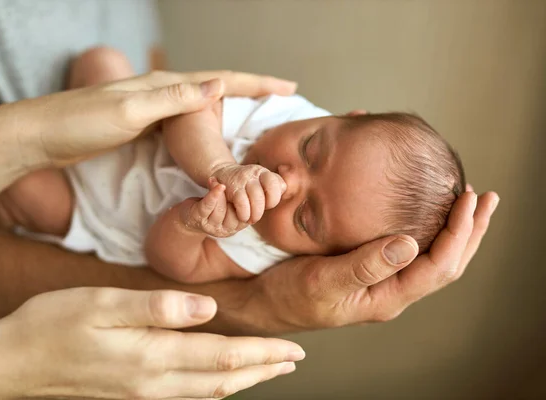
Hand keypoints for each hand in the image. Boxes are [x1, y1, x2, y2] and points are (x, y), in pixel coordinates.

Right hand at [0, 288, 302, 398]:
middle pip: (223, 380)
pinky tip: (220, 378)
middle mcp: (153, 383)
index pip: (223, 357)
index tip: (293, 349)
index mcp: (151, 356)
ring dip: (244, 380)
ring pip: (208, 392)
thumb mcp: (101, 303)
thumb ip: (157, 307)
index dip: (263, 354)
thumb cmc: (53, 324)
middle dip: (263, 370)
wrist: (11, 363)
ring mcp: (142, 393)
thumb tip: (208, 308)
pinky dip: (215, 385)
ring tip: (268, 369)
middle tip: (294, 361)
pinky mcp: (132, 393)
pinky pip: (186, 394)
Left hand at [25, 70, 296, 166]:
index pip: (220, 80)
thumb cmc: (79, 123)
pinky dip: (205, 122)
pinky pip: (184, 119)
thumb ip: (172, 98)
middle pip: (216, 86)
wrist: (39, 135)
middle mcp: (160, 90)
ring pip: (201, 102)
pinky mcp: (141, 122)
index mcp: (163, 85)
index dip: (257, 82)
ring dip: (231, 104)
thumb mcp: (130, 111)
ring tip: (255, 110)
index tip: (289, 86)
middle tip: (280, 95)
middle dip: (251, 89)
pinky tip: (208, 130)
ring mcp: (150, 106)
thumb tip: (218, 85)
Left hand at [180, 180, 248, 237]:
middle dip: (234, 198)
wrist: (188, 218)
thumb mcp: (232, 208)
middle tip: (231, 184)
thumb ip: (244, 203)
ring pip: (220, 210)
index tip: (247, 188)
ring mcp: (210, 226)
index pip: (248, 217)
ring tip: (217, 182)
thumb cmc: (214, 209)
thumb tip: (260, 188)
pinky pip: (207, 206)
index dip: (248, 202)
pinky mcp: (197, 217)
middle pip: (235, 215)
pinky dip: (213, 195)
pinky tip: (219, 186)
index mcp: (236, 227)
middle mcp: (224, 230)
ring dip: (220, 194)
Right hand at [195, 189, 498, 334]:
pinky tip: (429, 213)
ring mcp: (382, 279)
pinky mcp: (369, 267)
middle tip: (486, 198)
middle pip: (446, 262)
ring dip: (455, 230)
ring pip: (431, 256)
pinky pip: (410, 249)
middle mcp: (391, 290)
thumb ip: (365, 265)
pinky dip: (428, 229)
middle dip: (470, 231)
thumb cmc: (291, 295)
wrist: (266, 301)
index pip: (438, 267)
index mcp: (386, 297)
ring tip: (469, 204)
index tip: (468, 199)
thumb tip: (410, 245)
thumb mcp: (324, 280)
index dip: (459, 233)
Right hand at [212, 164, 286, 222]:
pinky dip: (244, 214)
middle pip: (269, 194)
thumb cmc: (245, 186)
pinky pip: (243, 203)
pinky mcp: (232, 187)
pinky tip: (242, 216)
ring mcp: (243, 179)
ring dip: (255, 214)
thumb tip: (285, 191)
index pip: (279, 185)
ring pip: (257, 199)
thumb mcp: (260, 184)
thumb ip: (274, 188)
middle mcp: (255, 173)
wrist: (222, 175)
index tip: (267, 205)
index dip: (274, 199)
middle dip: (264, 209)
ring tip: (250, 219)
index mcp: (265, 173)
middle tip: (257, 215)